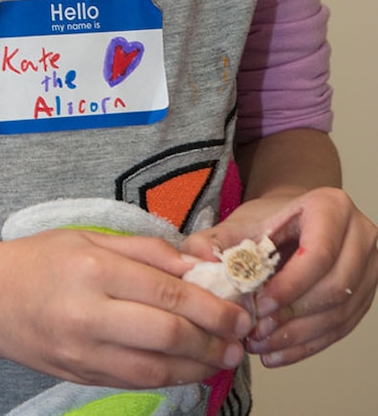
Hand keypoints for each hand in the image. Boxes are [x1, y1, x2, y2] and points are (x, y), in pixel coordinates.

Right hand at [0, 228, 249, 387]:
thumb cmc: (36, 261)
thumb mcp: (86, 237)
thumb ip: (147, 251)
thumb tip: (201, 268)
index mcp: (91, 267)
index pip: (167, 292)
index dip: (213, 305)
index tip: (239, 309)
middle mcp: (87, 312)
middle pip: (168, 334)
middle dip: (214, 338)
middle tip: (239, 335)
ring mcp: (83, 350)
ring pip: (158, 368)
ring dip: (200, 365)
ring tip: (222, 355)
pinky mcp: (81, 375)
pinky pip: (138, 381)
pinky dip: (172, 377)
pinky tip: (189, 365)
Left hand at [183, 188, 377, 367]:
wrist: (291, 222)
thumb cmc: (266, 221)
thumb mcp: (237, 223)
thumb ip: (213, 240)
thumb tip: (199, 262)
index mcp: (331, 208)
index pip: (318, 254)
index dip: (290, 285)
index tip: (260, 304)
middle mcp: (360, 236)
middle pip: (336, 287)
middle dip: (294, 315)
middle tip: (257, 330)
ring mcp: (369, 268)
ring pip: (341, 312)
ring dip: (298, 335)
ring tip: (260, 344)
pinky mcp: (365, 296)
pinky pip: (342, 328)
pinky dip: (308, 344)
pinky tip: (277, 353)